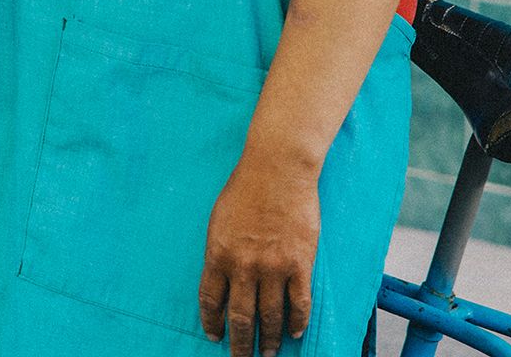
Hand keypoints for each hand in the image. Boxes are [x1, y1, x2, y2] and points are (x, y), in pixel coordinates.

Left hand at [198, 155, 319, 356]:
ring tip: (270, 353)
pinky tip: (295, 333)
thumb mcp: (219, 221)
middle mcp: (243, 266)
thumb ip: (220, 252)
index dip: (212, 323)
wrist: (276, 170)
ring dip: (270, 339)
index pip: (211, 301)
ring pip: (270, 316)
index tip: (215, 337)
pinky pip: (299, 302)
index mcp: (218, 255)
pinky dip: (297, 321)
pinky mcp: (299, 263)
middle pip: (241, 317)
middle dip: (241, 344)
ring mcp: (273, 267)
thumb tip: (221, 278)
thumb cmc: (244, 189)